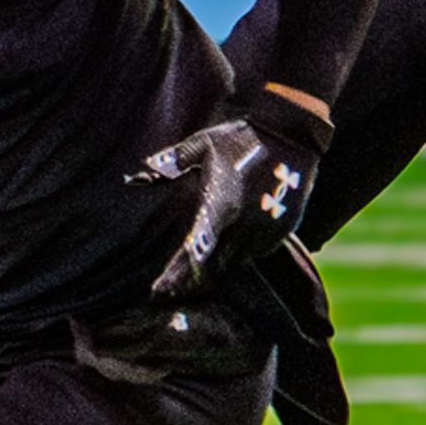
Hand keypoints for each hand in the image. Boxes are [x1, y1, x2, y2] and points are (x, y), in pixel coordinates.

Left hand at [130, 85, 331, 300]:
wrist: (289, 133)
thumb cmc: (239, 137)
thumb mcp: (201, 145)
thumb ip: (171, 163)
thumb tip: (136, 176)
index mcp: (219, 207)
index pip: (193, 252)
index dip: (175, 275)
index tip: (158, 291)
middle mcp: (243, 224)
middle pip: (215, 264)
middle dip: (195, 274)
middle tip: (176, 285)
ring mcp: (267, 227)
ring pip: (239, 259)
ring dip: (222, 261)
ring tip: (207, 263)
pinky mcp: (286, 226)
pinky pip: (262, 251)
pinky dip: (248, 251)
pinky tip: (237, 245)